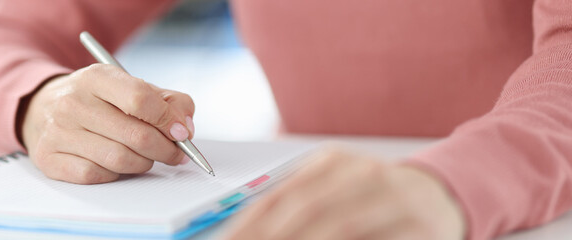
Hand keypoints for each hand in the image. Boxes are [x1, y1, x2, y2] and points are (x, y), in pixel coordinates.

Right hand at [20, 64, 194, 183]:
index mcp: (96, 77)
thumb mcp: (131, 87)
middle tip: (175, 154)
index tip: (182, 133)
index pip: (140, 99)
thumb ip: (168, 101)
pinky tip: (116, 164)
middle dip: (165, 149)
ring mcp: (58, 131)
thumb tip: (185, 128)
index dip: (168, 120)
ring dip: (143, 163)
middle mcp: (72, 102)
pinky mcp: (49, 158)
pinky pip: (97, 175)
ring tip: (145, 157)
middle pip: (135, 135)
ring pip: (119, 159)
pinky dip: (116, 174)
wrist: (42, 108)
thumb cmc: (98, 100)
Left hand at [225, 146, 464, 239]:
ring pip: (340, 225)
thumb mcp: (335, 190)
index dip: (249, 225)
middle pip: (305, 210)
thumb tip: (249, 232)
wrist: (443, 194)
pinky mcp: (418, 224)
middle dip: (270, 237)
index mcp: (332, 162)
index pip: (279, 196)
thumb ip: (297, 207)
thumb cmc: (376, 199)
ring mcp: (393, 196)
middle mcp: (361, 173)